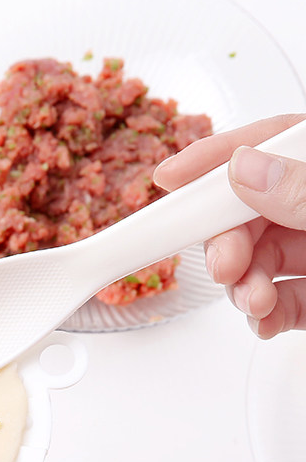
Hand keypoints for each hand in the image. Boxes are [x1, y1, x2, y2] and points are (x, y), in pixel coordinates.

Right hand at [153, 113, 305, 337]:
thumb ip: (303, 190)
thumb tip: (246, 169)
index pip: (270, 142)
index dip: (213, 157)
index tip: (168, 178)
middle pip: (250, 208)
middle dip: (226, 241)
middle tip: (224, 265)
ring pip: (260, 258)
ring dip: (243, 286)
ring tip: (253, 301)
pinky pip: (282, 299)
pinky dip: (265, 314)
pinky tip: (263, 319)